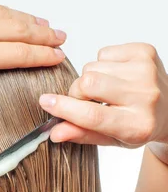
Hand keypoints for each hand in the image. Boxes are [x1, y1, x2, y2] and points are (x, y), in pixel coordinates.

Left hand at [0, 0, 66, 144]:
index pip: (15, 54)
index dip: (39, 55)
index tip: (57, 55)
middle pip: (16, 29)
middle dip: (42, 34)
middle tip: (61, 36)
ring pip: (1, 13)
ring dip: (25, 18)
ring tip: (44, 23)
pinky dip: (1, 8)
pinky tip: (6, 11)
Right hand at [38, 43, 167, 149]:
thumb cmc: (138, 125)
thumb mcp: (111, 139)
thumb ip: (82, 134)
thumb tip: (54, 132)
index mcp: (137, 126)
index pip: (92, 115)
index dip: (64, 108)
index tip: (45, 102)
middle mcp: (146, 97)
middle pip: (88, 84)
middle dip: (76, 92)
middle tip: (83, 101)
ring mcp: (147, 71)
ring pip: (92, 67)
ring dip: (91, 79)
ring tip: (105, 90)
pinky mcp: (145, 52)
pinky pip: (103, 53)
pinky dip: (102, 65)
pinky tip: (115, 76)